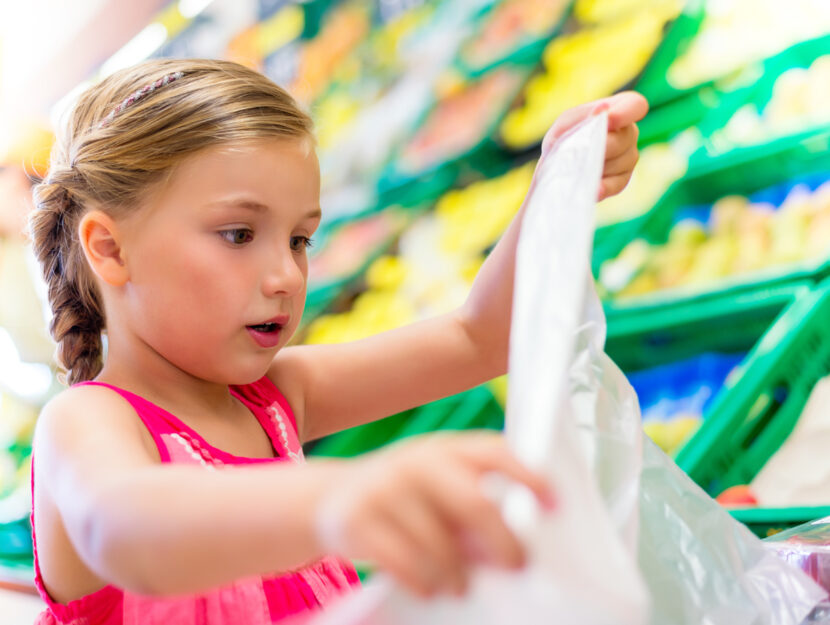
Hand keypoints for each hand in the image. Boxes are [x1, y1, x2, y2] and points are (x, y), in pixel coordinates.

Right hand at [314, 432, 554, 597]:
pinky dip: (423, 581)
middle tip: (518, 565)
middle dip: (503, 540)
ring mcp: (384, 488)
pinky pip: (402, 561)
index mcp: (445, 449)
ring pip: (438, 543)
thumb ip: (474, 507)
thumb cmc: (405, 498)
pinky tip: (431, 587)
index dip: (528, 475)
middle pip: (474, 502)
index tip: (556, 504)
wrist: (329, 498)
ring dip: (457, 573)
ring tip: (462, 586)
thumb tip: (514, 548)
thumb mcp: (439, 489)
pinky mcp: (356, 519)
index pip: (495, 453)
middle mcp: (417, 461)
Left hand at [540, 91, 648, 199]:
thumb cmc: (564, 137)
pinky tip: (593, 189)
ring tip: (578, 168)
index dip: (625, 113)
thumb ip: (581, 115)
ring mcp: (628, 158)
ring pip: (621, 162)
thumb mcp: (565, 123)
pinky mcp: (622, 180)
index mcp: (619, 111)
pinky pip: (616, 184)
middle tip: (582, 151)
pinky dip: (603, 187)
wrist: (556, 167)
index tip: (607, 120)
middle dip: (602, 146)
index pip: (636, 105)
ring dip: (597, 165)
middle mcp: (629, 133)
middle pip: (624, 139)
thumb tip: (601, 111)